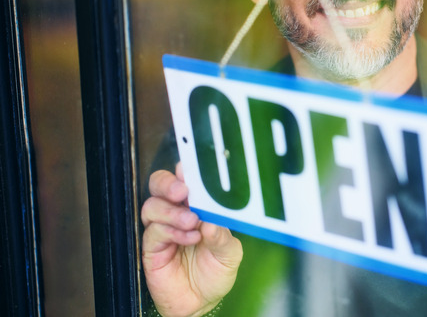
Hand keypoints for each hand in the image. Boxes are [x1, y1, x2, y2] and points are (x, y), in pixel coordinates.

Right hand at [141, 164, 242, 316]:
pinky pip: (154, 232)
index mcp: (197, 206)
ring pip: (153, 206)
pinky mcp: (152, 248)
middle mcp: (177, 213)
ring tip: (191, 221)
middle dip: (168, 183)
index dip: (186, 172)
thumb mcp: (229, 253)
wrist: (202, 303)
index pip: (187, 180)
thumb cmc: (215, 272)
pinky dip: (172, 232)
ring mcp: (163, 229)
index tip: (190, 170)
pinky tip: (189, 237)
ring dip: (172, 211)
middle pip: (161, 186)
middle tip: (182, 191)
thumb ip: (221, 234)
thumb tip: (212, 218)